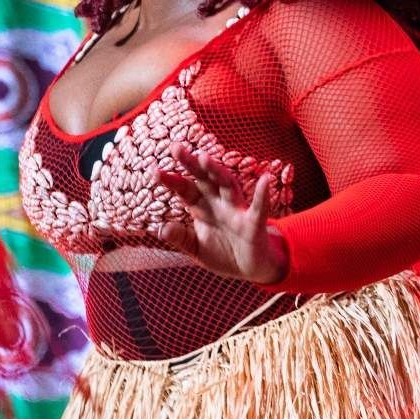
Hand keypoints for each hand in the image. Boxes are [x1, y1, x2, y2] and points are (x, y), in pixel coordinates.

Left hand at [151, 142, 289, 284]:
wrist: (250, 270)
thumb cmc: (222, 253)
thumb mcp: (196, 248)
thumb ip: (180, 238)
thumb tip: (161, 228)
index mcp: (203, 207)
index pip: (185, 189)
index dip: (171, 180)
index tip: (154, 171)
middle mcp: (219, 203)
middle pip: (204, 179)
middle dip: (191, 164)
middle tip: (175, 148)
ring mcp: (237, 211)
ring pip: (228, 186)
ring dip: (217, 172)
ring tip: (205, 158)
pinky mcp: (254, 225)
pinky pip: (259, 209)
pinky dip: (263, 195)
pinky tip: (265, 180)